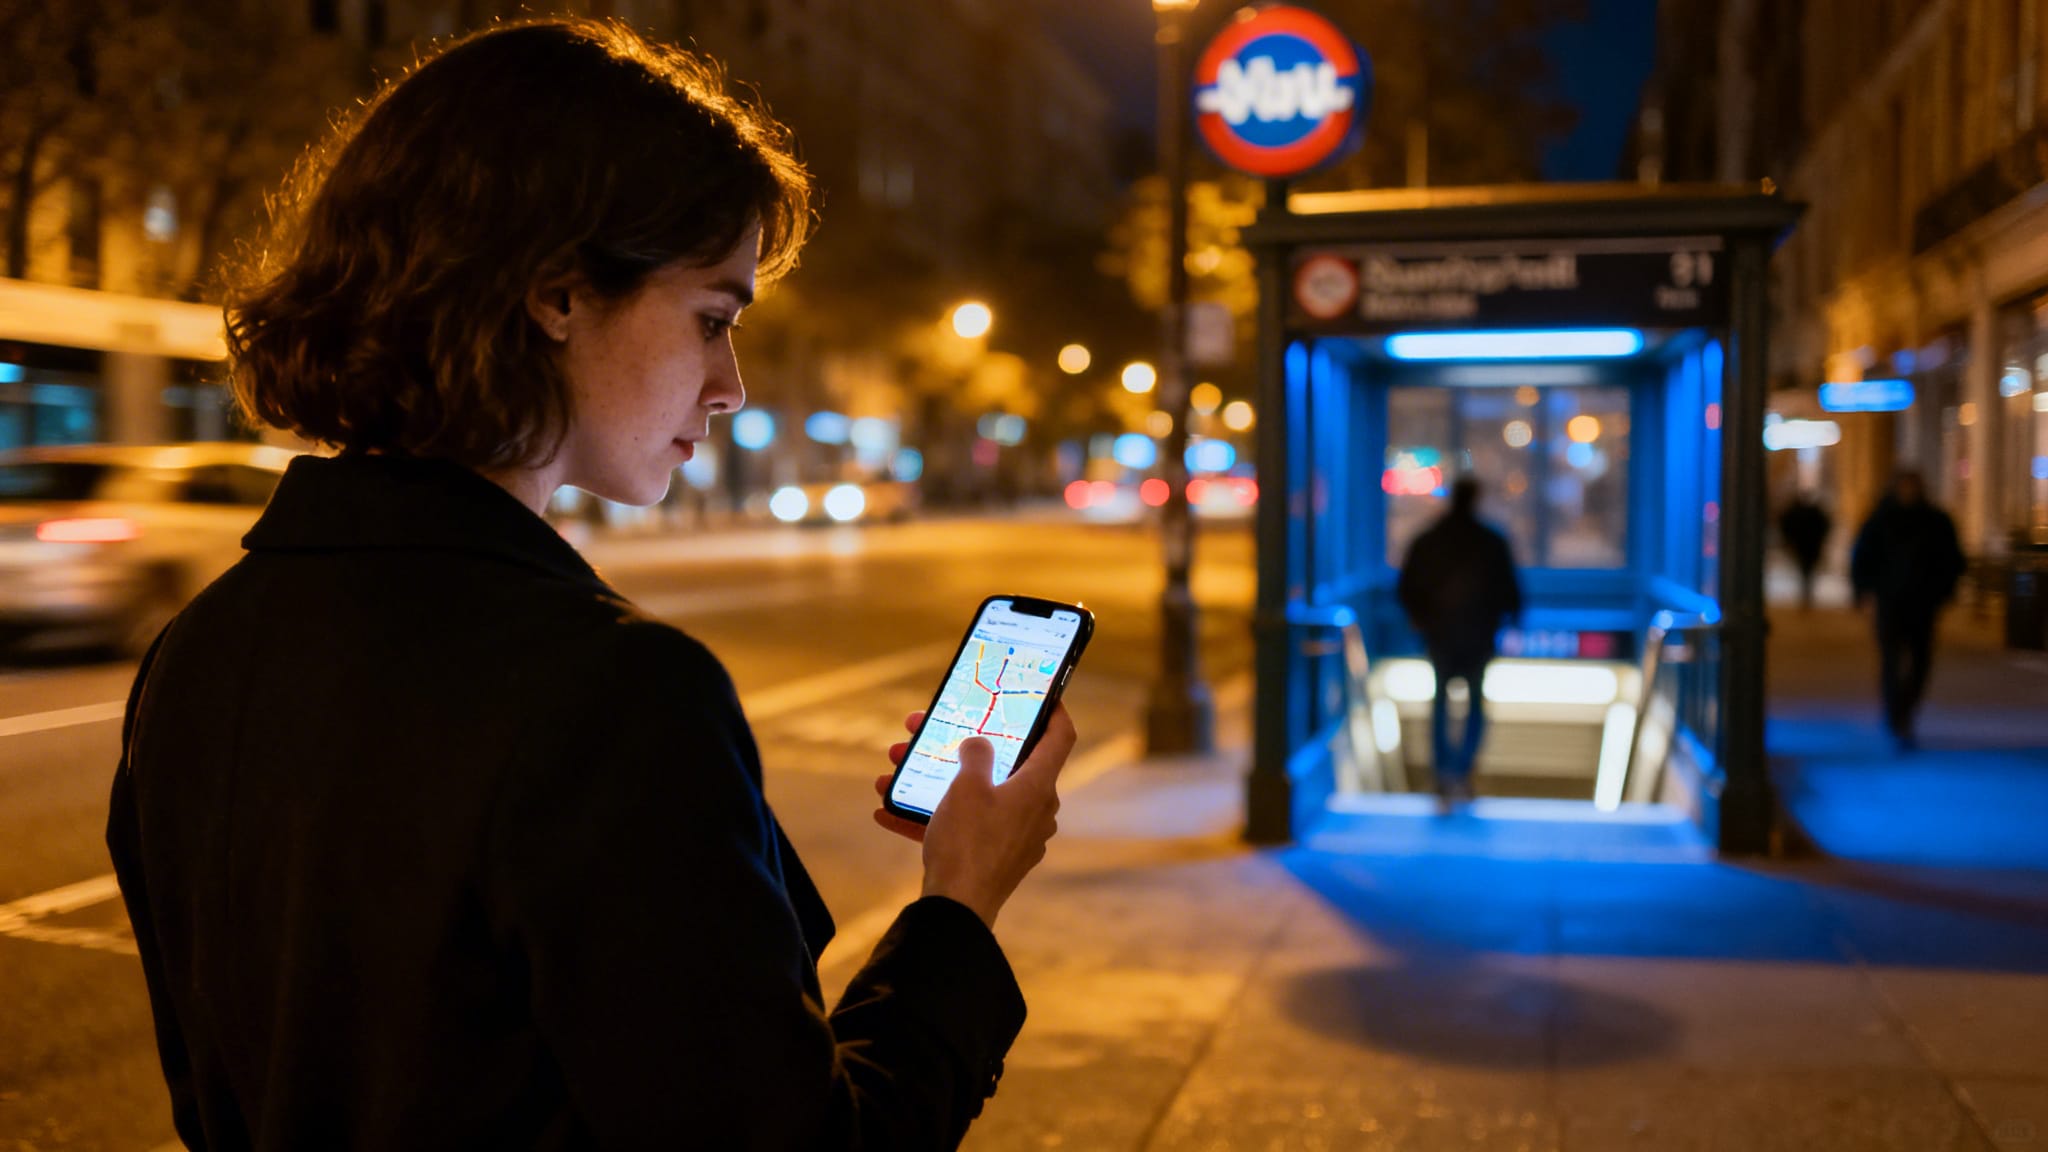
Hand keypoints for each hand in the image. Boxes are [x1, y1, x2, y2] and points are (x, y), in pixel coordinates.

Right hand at [870, 706, 1075, 927]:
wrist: (956, 912)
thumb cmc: (968, 843)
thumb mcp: (966, 786)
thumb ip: (975, 755)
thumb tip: (978, 745)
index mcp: (1037, 787)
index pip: (1059, 737)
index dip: (1054, 711)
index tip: (1043, 695)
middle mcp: (1034, 811)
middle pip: (1005, 765)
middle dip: (963, 746)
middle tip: (930, 730)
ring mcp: (1015, 837)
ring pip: (976, 796)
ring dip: (935, 780)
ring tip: (895, 769)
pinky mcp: (994, 859)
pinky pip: (963, 828)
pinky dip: (930, 817)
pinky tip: (888, 812)